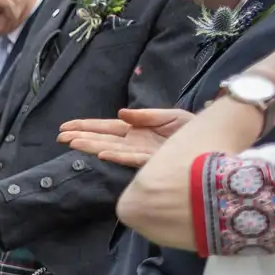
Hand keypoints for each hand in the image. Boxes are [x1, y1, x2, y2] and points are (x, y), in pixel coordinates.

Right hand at [58, 108, 189, 167]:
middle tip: (60, 137)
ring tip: (72, 142)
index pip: (105, 128)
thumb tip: (121, 113)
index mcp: (136, 130)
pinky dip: (116, 155)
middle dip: (81, 136)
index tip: (66, 126)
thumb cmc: (192, 129)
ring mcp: (141, 153)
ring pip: (110, 149)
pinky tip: (101, 153)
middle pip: (102, 139)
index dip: (86, 126)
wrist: (214, 140)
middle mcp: (134, 143)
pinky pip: (131, 158)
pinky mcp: (152, 161)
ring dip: (91, 145)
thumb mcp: (170, 116)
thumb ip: (145, 115)